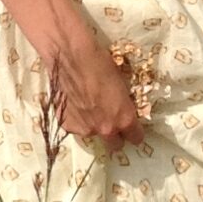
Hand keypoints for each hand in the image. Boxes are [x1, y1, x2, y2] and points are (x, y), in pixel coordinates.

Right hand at [46, 26, 148, 148]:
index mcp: (124, 119)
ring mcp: (84, 129)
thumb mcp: (121, 84)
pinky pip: (75, 127)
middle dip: (115, 135)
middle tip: (110, 120)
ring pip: (93, 134)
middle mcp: (106, 129)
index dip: (134, 132)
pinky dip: (76, 119)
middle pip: (115, 145)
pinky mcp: (66, 124)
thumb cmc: (100, 63)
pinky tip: (74, 102)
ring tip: (87, 106)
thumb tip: (122, 110)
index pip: (136, 138)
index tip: (131, 128)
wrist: (70, 56)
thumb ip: (122, 106)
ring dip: (93, 125)